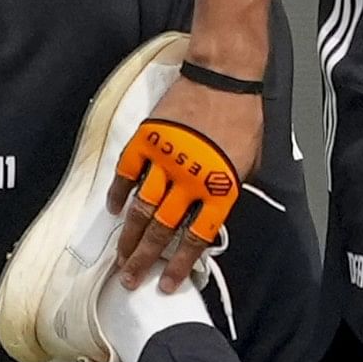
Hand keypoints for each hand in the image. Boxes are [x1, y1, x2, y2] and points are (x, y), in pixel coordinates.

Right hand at [108, 74, 262, 292]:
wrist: (224, 77)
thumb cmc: (244, 118)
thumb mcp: (249, 163)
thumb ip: (226, 194)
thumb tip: (210, 221)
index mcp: (217, 189)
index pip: (195, 238)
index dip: (180, 265)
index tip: (167, 285)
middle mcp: (188, 180)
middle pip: (161, 229)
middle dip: (143, 260)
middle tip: (129, 280)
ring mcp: (164, 160)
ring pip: (140, 207)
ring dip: (128, 236)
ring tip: (118, 258)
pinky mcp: (147, 140)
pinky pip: (126, 172)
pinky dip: (118, 192)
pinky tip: (113, 210)